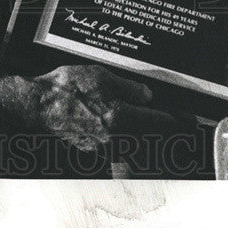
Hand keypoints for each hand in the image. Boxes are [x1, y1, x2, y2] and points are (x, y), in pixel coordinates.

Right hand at [0, 64, 180, 151]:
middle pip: (151, 140)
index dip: (179, 122)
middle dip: (163, 132)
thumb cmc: (66, 87)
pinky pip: (118, 149)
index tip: (189, 122)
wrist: (38, 104)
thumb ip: (129, 87)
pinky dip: (126, 141)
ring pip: (135, 147)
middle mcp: (115, 138)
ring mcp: (103, 148)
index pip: (161, 124)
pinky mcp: (92, 151)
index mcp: (121, 117)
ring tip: (146, 124)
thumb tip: (147, 96)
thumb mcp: (102, 76)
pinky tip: (120, 126)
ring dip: (145, 138)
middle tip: (174, 123)